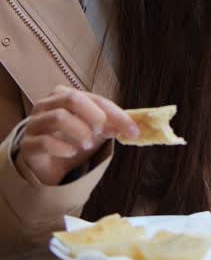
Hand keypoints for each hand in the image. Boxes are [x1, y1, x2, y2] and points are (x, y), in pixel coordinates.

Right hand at [17, 86, 139, 186]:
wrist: (45, 165)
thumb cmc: (70, 141)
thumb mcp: (94, 131)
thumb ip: (110, 125)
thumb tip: (133, 128)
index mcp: (65, 94)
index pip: (95, 98)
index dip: (116, 114)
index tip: (133, 130)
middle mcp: (47, 104)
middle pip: (72, 99)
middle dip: (93, 115)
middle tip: (101, 131)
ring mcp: (35, 123)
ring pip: (59, 117)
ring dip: (79, 132)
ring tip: (87, 145)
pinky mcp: (27, 144)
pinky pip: (45, 141)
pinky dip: (63, 148)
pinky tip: (71, 153)